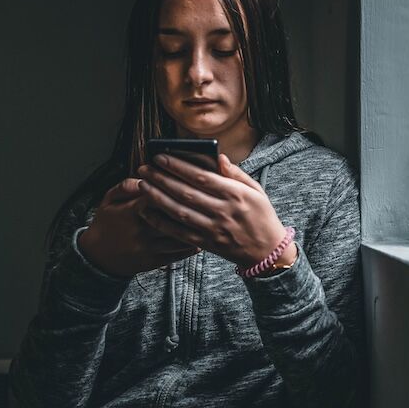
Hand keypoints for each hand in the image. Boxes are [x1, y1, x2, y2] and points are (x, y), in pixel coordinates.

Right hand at [77, 178, 200, 277]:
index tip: (187, 183)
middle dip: (191, 209)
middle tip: (208, 201)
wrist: (98, 257)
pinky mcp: (153, 262)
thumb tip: (142, 177)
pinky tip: (202, 237)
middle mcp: (141, 231)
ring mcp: (148, 248)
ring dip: (197, 228)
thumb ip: (124, 186)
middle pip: (172, 217)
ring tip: (209, 219)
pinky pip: (177, 254)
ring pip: (179, 237)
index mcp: (130, 212)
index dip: (173, 190)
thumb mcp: (108, 200)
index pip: (156, 197)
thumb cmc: (107, 224)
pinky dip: (192, 246)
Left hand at [136, 153, 294, 267]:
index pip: (201, 176)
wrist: (267, 251)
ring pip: (179, 211)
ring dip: (157, 198)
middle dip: (161, 178)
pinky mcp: (206, 243)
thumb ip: (236, 173)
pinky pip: (179, 232)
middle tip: (144, 168)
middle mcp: (223, 210)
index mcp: (235, 194)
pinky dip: (162, 223)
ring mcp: (213, 228)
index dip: (178, 166)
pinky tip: (147, 212)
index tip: (161, 157)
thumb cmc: (262, 216)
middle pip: (185, 192)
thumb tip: (219, 157)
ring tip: (142, 185)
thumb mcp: (257, 190)